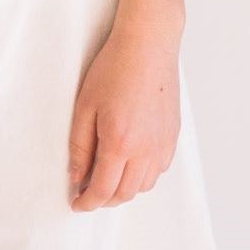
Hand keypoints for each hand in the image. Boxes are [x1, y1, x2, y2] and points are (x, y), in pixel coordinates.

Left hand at [67, 18, 181, 210]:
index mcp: (119, 144)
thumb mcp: (84, 107)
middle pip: (125, 194)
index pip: (103, 191)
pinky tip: (130, 162)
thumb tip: (77, 177)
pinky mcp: (173, 136)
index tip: (77, 203)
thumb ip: (80, 147)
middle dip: (104, 200)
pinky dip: (143, 175)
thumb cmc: (114, 70)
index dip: (87, 203)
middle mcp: (145, 150)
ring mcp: (163, 144)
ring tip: (107, 177)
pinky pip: (159, 170)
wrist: (148, 46)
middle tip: (88, 193)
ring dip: (124, 189)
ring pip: (144, 186)